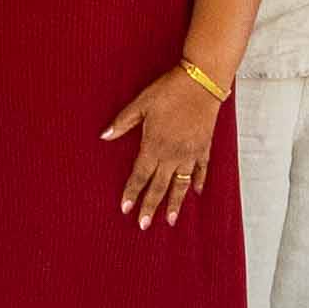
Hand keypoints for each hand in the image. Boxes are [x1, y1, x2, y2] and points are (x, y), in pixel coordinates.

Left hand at [106, 61, 225, 225]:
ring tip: (170, 220)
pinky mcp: (204, 146)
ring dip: (175, 203)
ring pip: (181, 184)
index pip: (139, 176)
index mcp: (154, 145)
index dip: (132, 193)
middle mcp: (172, 154)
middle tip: (144, 225)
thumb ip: (123, 122)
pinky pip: (201, 170)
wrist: (201, 82)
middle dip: (150, 207)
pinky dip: (199, 181)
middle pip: (159, 186)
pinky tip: (197, 193)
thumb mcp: (141, 103)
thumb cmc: (169, 90)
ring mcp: (190, 153)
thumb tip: (103, 136)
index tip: (126, 209)